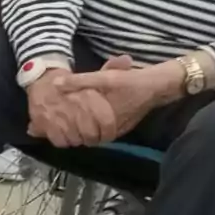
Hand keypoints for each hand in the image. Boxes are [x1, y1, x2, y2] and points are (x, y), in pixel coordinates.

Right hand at [26, 68, 117, 147]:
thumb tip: (127, 59)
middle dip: (92, 138)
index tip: (107, 133)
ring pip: (74, 140)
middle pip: (90, 135)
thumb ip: (112, 68)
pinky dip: (63, 141)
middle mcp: (72, 107)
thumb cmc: (72, 80)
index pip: (106, 124)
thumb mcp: (95, 74)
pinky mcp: (42, 123)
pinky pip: (58, 141)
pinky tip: (65, 136)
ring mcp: (56, 117)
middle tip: (92, 135)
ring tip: (78, 135)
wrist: (41, 80)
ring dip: (77, 140)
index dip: (108, 132)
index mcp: (87, 96)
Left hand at [61, 56, 181, 141]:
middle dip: (74, 130)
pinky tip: (85, 115)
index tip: (56, 124)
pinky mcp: (123, 125)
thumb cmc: (131, 82)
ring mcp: (119, 129)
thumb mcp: (105, 78)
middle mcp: (113, 130)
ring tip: (67, 118)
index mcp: (106, 121)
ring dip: (83, 127)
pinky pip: (104, 129)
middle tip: (58, 121)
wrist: (159, 85)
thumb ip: (81, 81)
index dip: (68, 132)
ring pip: (96, 133)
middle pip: (88, 136)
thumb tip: (55, 84)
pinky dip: (94, 125)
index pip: (83, 135)